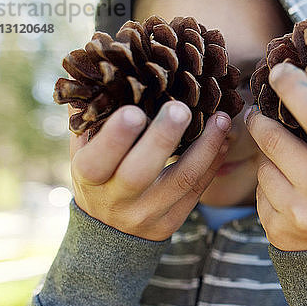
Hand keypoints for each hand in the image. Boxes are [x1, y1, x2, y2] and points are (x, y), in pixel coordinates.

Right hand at [70, 101, 231, 240]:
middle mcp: (117, 200)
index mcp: (89, 179)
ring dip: (205, 148)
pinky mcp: (172, 221)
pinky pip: (196, 191)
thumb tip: (107, 71)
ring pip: (180, 181)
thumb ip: (92, 121)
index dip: (115, 137)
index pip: (98, 161)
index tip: (135, 111)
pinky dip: (212, 163)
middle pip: (140, 172)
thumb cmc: (98, 178)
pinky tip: (222, 140)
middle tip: (181, 108)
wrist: (110, 233)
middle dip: (163, 138)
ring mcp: (147, 214)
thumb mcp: (84, 154)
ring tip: (221, 118)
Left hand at [246, 63, 306, 250]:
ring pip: (264, 164)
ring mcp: (299, 213)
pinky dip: (266, 181)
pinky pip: (258, 190)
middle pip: (276, 140)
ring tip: (285, 158)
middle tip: (261, 111)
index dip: (298, 91)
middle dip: (262, 120)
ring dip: (267, 155)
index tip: (279, 71)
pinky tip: (284, 186)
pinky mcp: (277, 228)